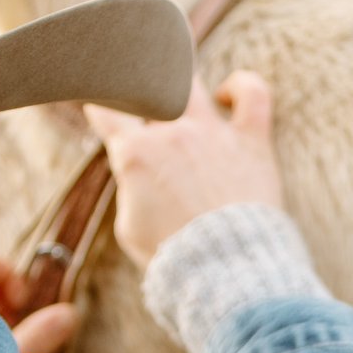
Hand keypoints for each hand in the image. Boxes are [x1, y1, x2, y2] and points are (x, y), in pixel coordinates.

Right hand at [86, 73, 283, 269]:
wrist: (223, 268)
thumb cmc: (174, 256)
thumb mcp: (130, 226)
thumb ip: (130, 189)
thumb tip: (137, 173)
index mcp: (136, 154)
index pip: (108, 114)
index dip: (100, 105)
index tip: (99, 102)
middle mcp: (172, 134)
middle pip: (149, 92)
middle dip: (140, 90)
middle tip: (141, 95)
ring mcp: (213, 133)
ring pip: (191, 85)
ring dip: (179, 84)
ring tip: (176, 88)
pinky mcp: (250, 140)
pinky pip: (253, 95)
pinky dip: (241, 85)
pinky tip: (228, 93)